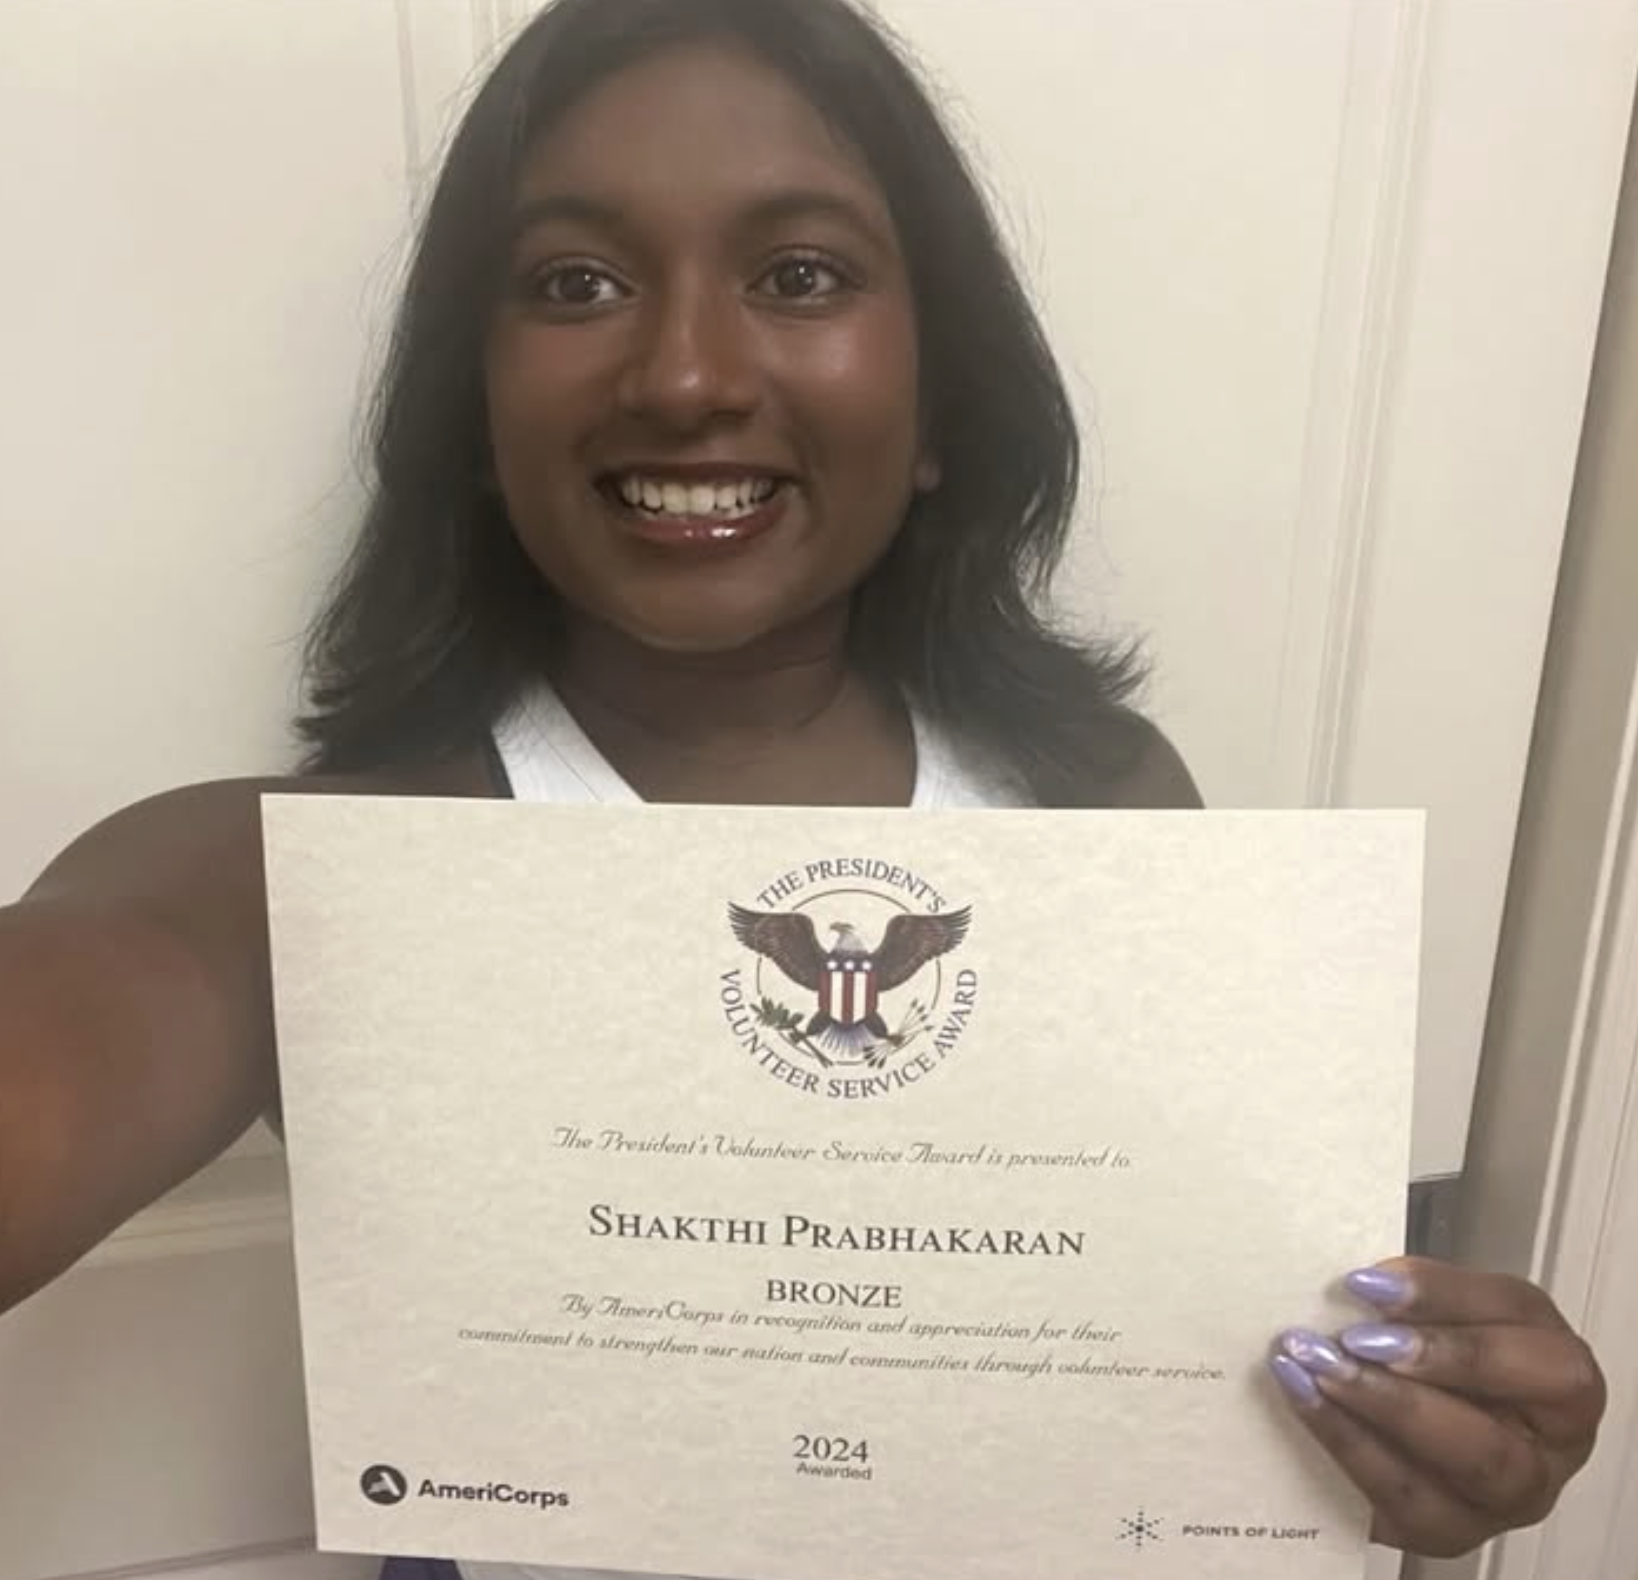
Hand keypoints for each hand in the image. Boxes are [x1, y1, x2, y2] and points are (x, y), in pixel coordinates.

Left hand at [1268, 1256, 1604, 1557]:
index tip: (1366, 1283)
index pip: (1528, 1339)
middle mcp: (1546, 1454)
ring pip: (1458, 1471)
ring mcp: (1499, 1505)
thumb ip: (1423, 1299)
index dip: (1446, 1305)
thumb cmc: (1435, 1349)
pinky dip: (1346, 1443)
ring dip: (1377, 1412)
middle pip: (1503, 1427)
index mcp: (1562, 1381)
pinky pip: (1400, 1499)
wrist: (1401, 1418)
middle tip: (1348, 1340)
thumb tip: (1369, 1285)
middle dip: (1421, 1378)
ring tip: (1311, 1368)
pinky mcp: (1444, 1530)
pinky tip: (1303, 1399)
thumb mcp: (1447, 1312)